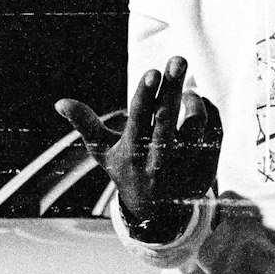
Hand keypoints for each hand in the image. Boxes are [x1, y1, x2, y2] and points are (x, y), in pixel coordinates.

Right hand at [55, 56, 221, 239]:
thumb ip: (85, 124)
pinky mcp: (207, 168)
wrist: (156, 214)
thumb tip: (59, 102)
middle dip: (173, 88)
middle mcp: (160, 161)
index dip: (146, 96)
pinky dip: (209, 113)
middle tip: (178, 59)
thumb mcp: (104, 151)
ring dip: (193, 102)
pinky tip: (198, 103)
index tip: (152, 72)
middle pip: (168, 120)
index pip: (139, 121)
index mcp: (133, 153)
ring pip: (196, 126)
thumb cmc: (126, 169)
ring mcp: (186, 166)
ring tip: (186, 92)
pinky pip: (215, 132)